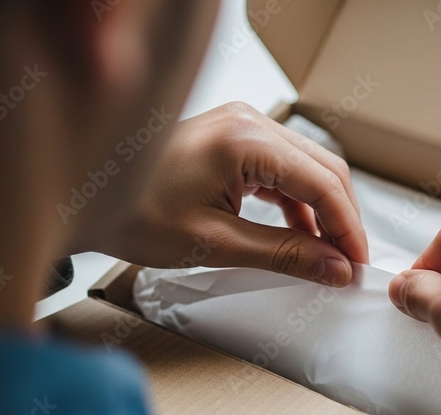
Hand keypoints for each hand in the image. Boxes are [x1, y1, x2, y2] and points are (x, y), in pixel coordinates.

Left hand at [99, 102, 368, 285]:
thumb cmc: (132, 213)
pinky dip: (297, 202)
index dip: (347, 228)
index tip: (357, 265)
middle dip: (342, 218)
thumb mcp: (215, 243)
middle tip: (347, 264)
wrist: (83, 196)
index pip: (322, 183)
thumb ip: (284, 254)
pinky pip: (282, 168)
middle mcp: (248, 122)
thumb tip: (334, 267)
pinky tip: (300, 234)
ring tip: (327, 255)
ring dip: (322, 210)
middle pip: (323, 169)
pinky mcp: (232, 139)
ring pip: (307, 168)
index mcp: (244, 139)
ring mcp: (241, 126)